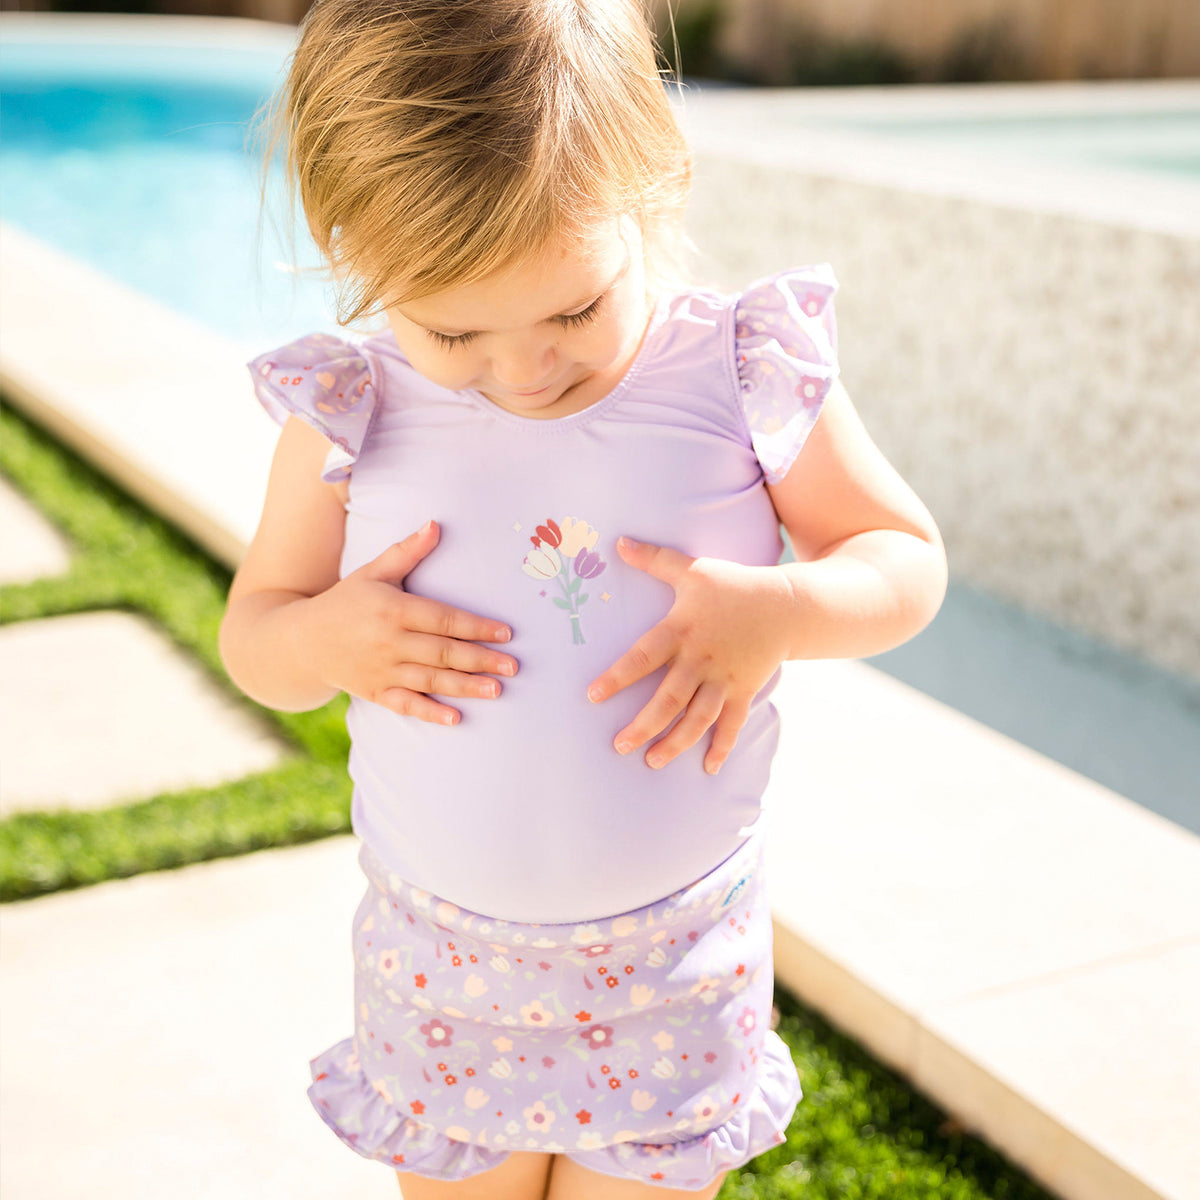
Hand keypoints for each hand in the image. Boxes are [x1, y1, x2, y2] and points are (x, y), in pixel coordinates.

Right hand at [305, 520, 517, 724]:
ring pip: (431, 679)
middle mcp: (389, 641)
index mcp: (394, 609)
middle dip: (481, 659)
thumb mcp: (372, 572)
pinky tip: (455, 719)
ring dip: (465, 686)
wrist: (302, 642)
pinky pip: (406, 704)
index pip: (443, 619)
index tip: (506, 633)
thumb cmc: (346, 601)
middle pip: (443, 651)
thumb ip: (406, 551)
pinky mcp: (375, 692)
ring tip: (497, 690)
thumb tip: (436, 524)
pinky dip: (429, 712)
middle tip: (513, 666)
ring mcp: (382, 670)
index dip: (476, 627)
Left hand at [586, 537, 792, 772]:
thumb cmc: (732, 586)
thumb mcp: (693, 569)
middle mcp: (701, 659)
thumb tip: (617, 541)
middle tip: (619, 746)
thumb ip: (654, 559)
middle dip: (644, 724)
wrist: (785, 605)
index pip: (643, 656)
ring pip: (698, 718)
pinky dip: (722, 746)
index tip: (592, 696)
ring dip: (676, 742)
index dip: (618, 677)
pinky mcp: (744, 690)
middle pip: (670, 698)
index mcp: (682, 631)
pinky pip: (732, 724)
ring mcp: (724, 678)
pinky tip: (708, 769)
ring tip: (652, 762)